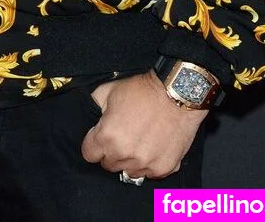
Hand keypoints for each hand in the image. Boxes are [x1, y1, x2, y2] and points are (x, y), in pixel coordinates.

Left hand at [80, 70, 206, 179]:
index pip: (89, 154)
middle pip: (108, 164)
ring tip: (137, 140)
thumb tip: (89, 118)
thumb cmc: (142, 91)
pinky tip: (151, 145)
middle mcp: (125, 154)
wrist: (176, 94)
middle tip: (121, 135)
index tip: (100, 137)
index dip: (93, 144)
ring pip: (128, 171)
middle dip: (110, 152)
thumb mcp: (108, 90)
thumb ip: (93, 107)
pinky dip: (148, 163)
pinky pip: (148, 174)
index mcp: (108, 137)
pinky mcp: (163, 168)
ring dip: (129, 160)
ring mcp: (145, 164)